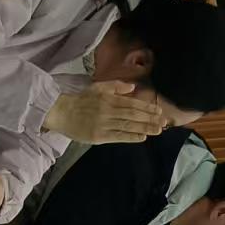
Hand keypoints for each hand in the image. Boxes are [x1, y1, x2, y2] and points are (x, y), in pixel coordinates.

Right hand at [45, 82, 163, 144]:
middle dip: (150, 118)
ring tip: (158, 130)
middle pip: (133, 115)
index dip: (146, 107)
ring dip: (144, 128)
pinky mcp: (99, 136)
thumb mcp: (97, 87)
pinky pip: (118, 136)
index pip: (132, 103)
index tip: (159, 111)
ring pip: (128, 126)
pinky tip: (142, 137)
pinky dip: (131, 137)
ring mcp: (104, 124)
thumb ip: (115, 86)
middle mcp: (109, 110)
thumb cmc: (79, 100)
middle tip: (164, 122)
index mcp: (109, 98)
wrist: (60, 111)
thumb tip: (133, 88)